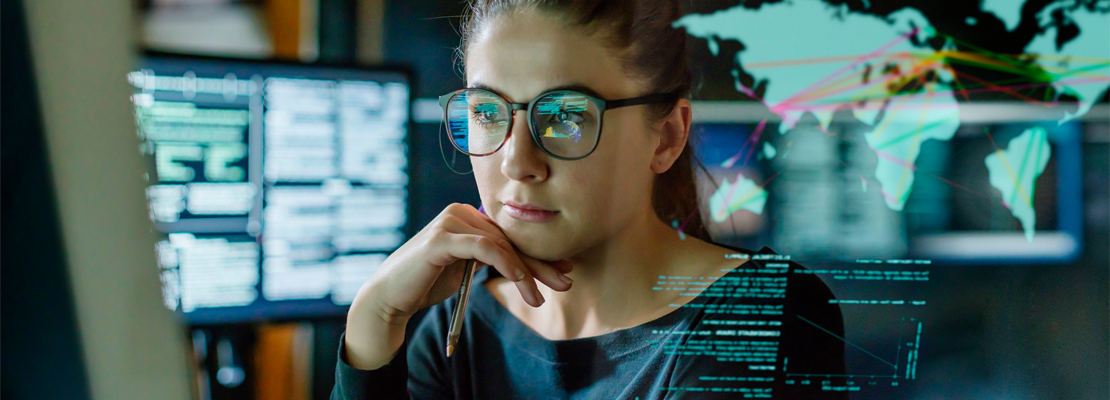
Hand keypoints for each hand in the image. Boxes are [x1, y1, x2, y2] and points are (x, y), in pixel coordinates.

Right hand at [343, 203, 571, 369]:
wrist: (390, 299)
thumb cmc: (427, 284)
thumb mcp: (467, 269)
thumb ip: (490, 258)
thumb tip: (528, 264)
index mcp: (466, 217)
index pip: (509, 236)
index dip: (538, 254)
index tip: (564, 270)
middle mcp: (459, 212)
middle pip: (509, 239)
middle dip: (539, 263)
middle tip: (566, 282)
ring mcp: (449, 222)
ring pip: (501, 245)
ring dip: (525, 273)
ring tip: (539, 298)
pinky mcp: (442, 238)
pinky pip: (485, 248)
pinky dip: (506, 265)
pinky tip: (521, 283)